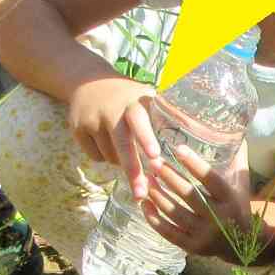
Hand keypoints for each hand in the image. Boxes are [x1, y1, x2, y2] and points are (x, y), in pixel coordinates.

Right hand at [68, 76, 160, 196]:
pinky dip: (104, 157)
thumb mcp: (145, 96)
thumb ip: (165, 114)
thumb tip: (198, 130)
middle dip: (132, 170)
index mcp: (132, 102)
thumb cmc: (127, 96)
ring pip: (110, 156)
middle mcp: (110, 110)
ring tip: (124, 146)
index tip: (155, 156)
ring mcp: (91, 120)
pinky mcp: (76, 129)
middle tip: (141, 194)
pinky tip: (105, 141)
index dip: (146, 138)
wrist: (86, 80)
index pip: (139, 120)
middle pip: (122, 145)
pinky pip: (95, 156)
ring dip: (120, 161)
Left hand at [140, 140, 256, 261]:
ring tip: (147, 179)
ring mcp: (204, 235)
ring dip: (158, 194)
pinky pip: (167, 232)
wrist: (243, 246)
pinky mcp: (191, 247)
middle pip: (189, 194)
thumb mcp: (242, 184)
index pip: (211, 179)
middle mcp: (218, 219)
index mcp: (231, 200)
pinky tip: (145, 203)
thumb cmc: (237, 206)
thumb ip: (235, 160)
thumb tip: (233, 128)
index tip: (178, 148)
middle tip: (153, 162)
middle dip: (169, 176)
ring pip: (174, 212)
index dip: (194, 163)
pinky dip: (153, 218)